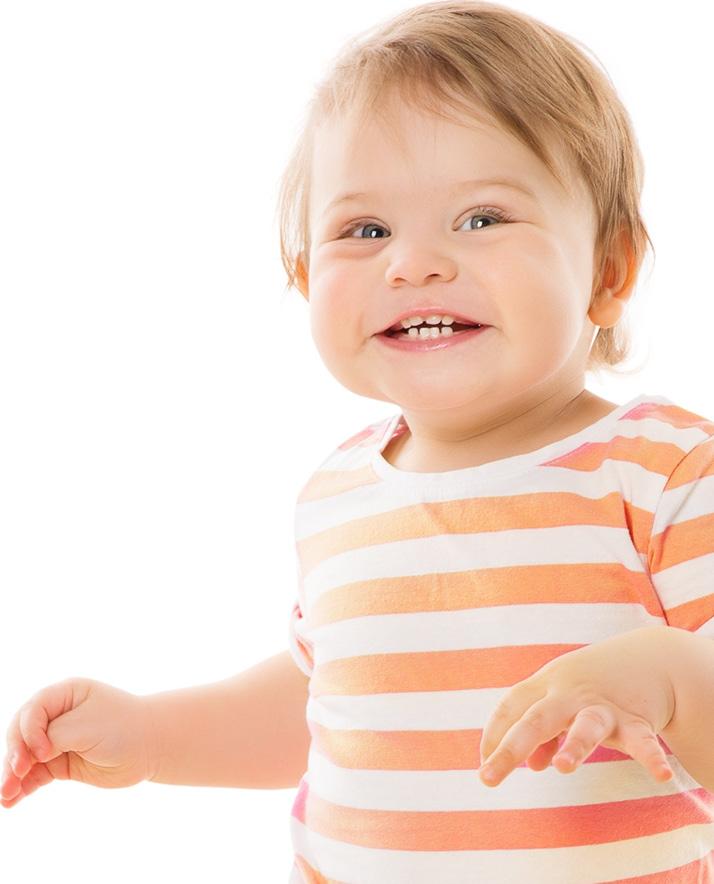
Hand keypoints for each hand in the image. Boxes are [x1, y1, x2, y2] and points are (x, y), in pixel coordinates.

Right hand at [1, 677, 156, 808]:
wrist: (152, 746)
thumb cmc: (124, 727)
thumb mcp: (87, 726)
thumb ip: (54, 736)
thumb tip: (29, 754)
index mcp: (65, 694)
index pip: (32, 711)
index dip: (30, 732)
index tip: (45, 751)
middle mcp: (58, 715)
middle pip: (22, 734)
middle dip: (14, 756)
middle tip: (13, 776)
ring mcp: (58, 740)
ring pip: (26, 758)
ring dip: (12, 776)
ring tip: (5, 795)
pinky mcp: (61, 763)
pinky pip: (35, 774)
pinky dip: (23, 787)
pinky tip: (11, 800)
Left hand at [478, 625, 677, 787]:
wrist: (650, 656)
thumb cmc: (591, 685)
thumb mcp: (562, 700)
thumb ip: (543, 732)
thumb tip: (534, 766)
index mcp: (546, 686)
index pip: (509, 708)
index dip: (493, 736)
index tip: (483, 765)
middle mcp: (569, 694)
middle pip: (535, 720)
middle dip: (510, 749)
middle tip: (486, 778)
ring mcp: (603, 706)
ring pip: (586, 726)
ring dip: (574, 746)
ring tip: (562, 768)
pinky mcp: (636, 720)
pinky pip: (643, 741)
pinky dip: (651, 756)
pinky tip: (661, 774)